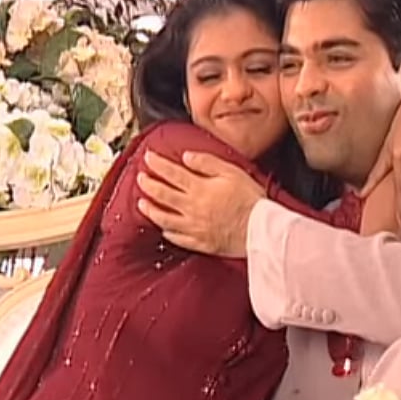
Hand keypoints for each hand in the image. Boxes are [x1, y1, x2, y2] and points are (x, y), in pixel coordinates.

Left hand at [136, 149, 263, 256]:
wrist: (260, 230)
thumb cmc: (251, 200)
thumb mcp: (232, 172)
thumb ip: (207, 163)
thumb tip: (187, 157)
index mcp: (199, 188)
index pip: (171, 173)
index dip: (157, 164)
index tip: (148, 158)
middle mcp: (191, 208)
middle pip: (163, 195)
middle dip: (148, 184)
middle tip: (140, 177)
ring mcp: (193, 228)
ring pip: (164, 218)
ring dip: (150, 209)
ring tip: (142, 203)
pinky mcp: (200, 243)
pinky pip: (177, 238)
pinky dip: (167, 232)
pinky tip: (164, 228)